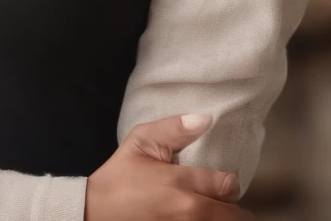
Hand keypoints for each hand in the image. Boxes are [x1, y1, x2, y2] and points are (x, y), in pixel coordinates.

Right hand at [84, 113, 253, 220]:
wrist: (96, 212)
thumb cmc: (119, 176)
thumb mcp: (141, 140)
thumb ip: (174, 128)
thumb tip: (206, 119)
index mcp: (182, 185)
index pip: (229, 186)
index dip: (230, 183)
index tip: (225, 181)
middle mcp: (189, 213)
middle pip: (234, 216)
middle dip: (233, 207)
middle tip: (224, 199)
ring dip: (222, 217)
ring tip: (215, 209)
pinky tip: (196, 216)